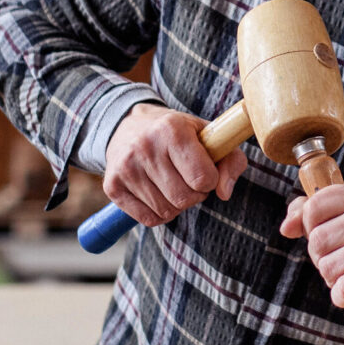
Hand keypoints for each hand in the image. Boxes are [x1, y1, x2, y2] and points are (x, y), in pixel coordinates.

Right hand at [103, 103, 246, 227]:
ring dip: (176, 204)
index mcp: (171, 129)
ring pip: (166, 211)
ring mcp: (126, 167)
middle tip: (188, 179)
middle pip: (184, 198)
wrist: (129, 125)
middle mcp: (145, 146)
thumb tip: (224, 193)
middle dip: (194, 194)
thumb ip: (231, 162)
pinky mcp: (112, 186)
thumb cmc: (178, 134)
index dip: (210, 180)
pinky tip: (157, 193)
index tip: (204, 171)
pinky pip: (147, 219)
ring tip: (171, 183)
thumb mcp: (209, 137)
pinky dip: (158, 213)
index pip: (203, 178)